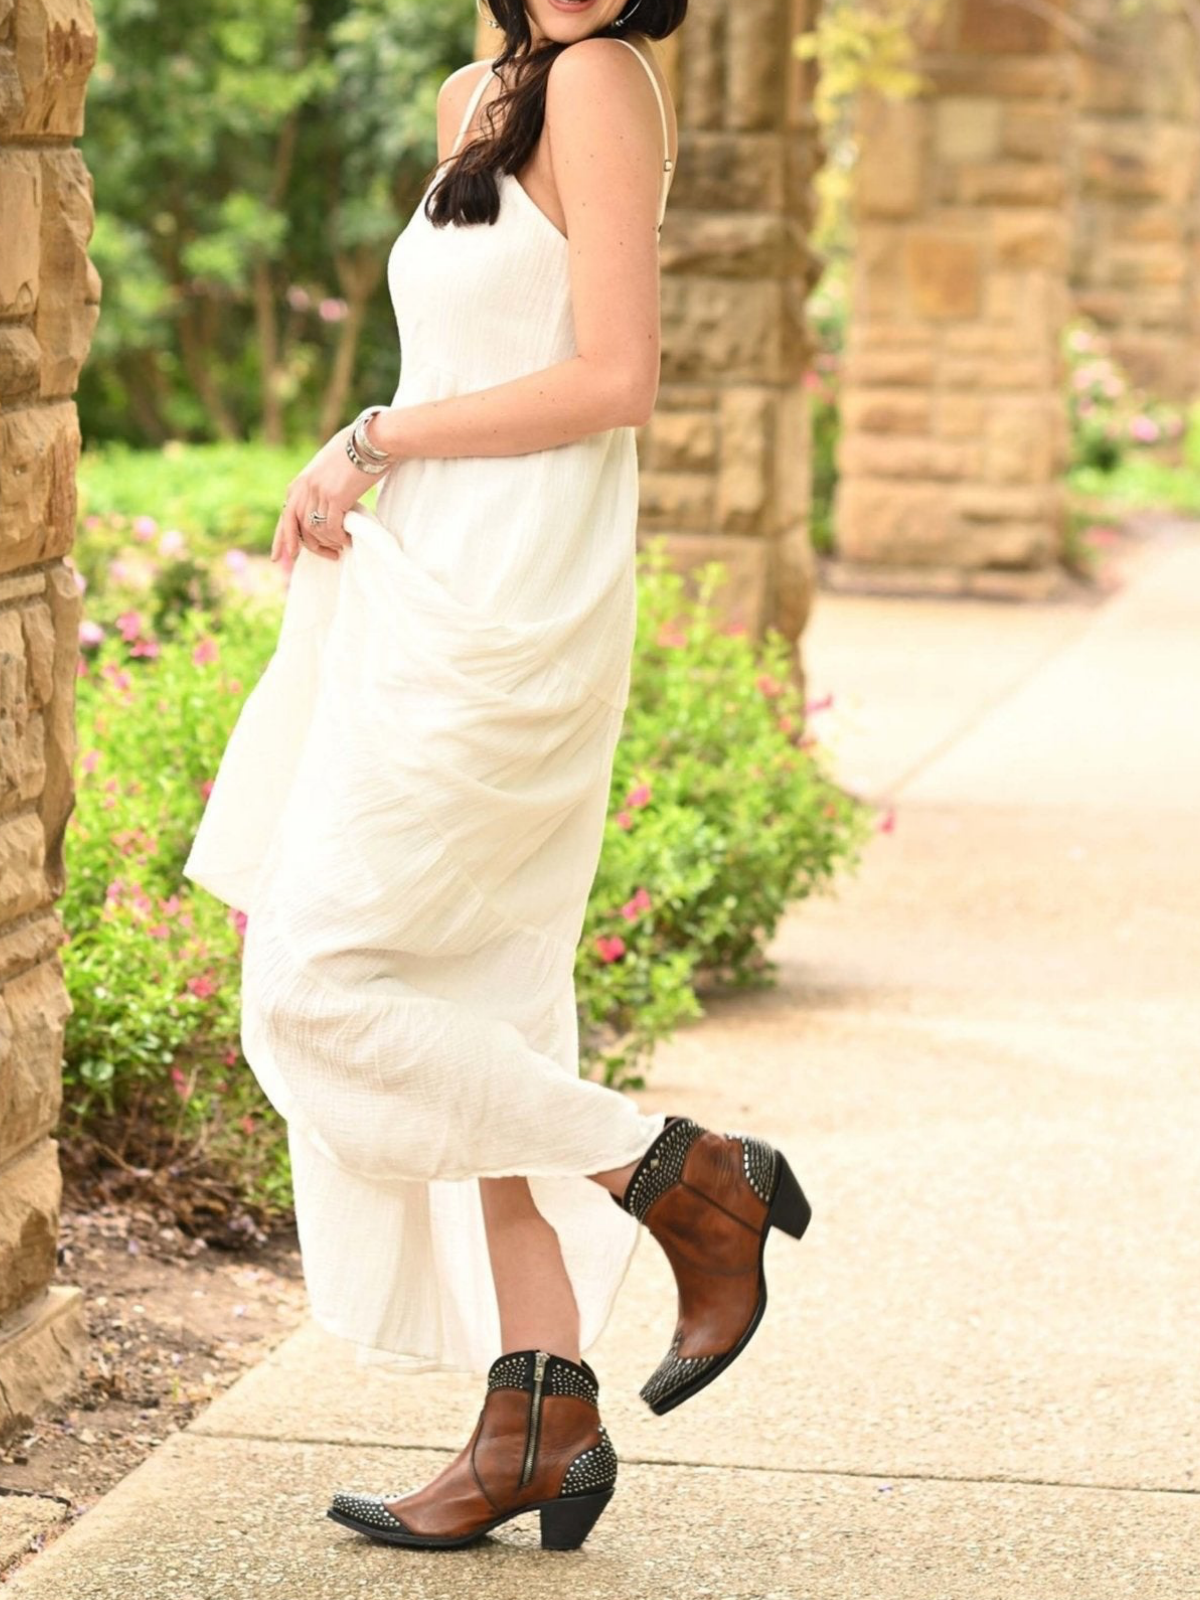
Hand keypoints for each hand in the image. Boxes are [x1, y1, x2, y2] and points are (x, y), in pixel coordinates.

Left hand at [271, 421, 390, 563]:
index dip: (282, 539)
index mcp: (300, 482)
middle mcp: (305, 488)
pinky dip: (339, 538)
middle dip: (308, 547)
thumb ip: (318, 485)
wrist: (371, 441)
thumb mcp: (326, 468)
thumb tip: (320, 506)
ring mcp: (318, 493)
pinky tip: (348, 539)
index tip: (282, 557)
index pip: (285, 516)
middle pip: (297, 528)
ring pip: (315, 530)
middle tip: (327, 556)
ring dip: (328, 543)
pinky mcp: (335, 497)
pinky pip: (332, 528)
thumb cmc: (354, 452)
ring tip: (341, 546)